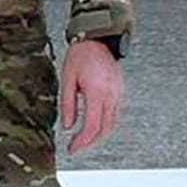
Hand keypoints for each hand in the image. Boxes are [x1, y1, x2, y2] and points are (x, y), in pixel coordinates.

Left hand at [60, 39, 122, 154]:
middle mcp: (111, 95)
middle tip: (76, 147)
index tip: (72, 148)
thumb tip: (67, 125)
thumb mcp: (67, 78)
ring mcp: (118, 94)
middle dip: (90, 142)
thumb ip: (67, 104)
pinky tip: (94, 124)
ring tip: (83, 138)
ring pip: (112, 124)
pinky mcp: (119, 91)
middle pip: (104, 130)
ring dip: (98, 135)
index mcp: (97, 92)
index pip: (91, 126)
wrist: (98, 38)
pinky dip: (105, 124)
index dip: (81, 141)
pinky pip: (114, 114)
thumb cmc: (81, 54)